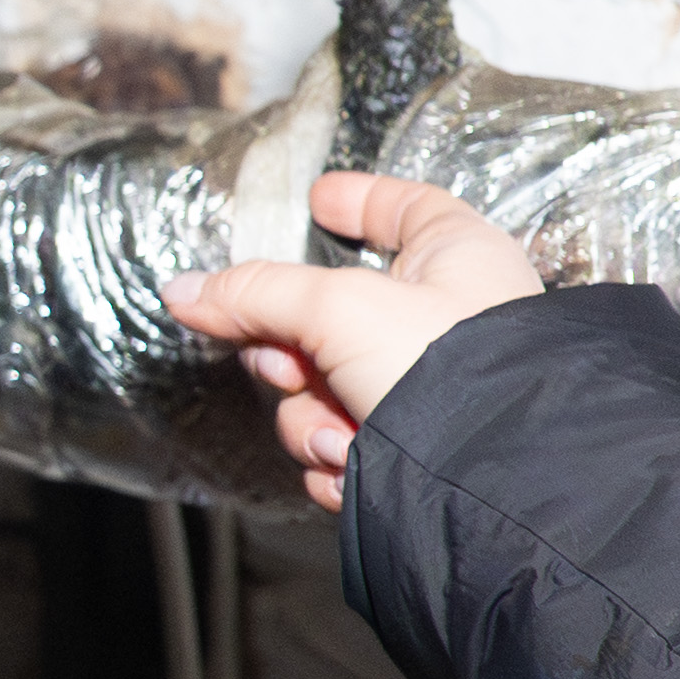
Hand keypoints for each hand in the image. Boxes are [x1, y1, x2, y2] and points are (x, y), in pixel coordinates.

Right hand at [158, 172, 545, 511]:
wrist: (491, 479)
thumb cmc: (458, 371)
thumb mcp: (339, 308)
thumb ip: (255, 292)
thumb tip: (188, 289)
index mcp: (457, 257)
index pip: (404, 208)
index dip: (358, 201)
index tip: (318, 200)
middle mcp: (445, 318)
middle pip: (329, 314)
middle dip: (291, 352)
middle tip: (289, 365)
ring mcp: (429, 385)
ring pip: (323, 386)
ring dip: (311, 415)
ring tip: (338, 431)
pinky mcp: (413, 444)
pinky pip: (341, 436)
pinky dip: (334, 453)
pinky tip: (350, 460)